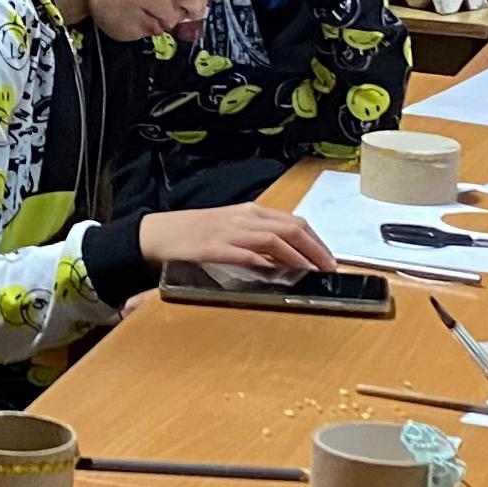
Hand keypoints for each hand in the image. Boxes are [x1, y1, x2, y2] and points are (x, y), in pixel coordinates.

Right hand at [139, 203, 336, 277]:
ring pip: (275, 239)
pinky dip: (266, 263)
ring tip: (314, 273)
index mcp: (250, 212)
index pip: (294, 222)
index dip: (317, 240)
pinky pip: (246, 255)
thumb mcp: (229, 228)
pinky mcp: (214, 249)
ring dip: (299, 257)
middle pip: (291, 228)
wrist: (156, 234)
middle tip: (331, 268)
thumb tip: (285, 256)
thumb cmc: (193, 233)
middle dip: (316, 249)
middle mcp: (244, 218)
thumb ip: (255, 238)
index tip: (331, 258)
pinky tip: (279, 274)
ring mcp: (229, 232)